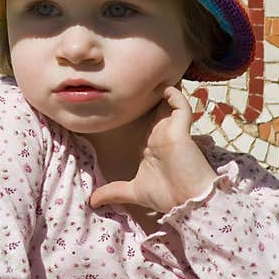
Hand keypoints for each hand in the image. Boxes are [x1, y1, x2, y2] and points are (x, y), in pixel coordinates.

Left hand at [89, 85, 217, 214]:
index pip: (142, 121)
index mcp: (151, 144)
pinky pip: (181, 105)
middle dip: (145, 94)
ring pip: (168, 101)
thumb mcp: (134, 192)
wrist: (186, 202)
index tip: (116, 98)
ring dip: (161, 90)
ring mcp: (171, 130)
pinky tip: (165, 89)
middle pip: (154, 107)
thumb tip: (92, 202)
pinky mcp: (182, 129)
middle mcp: (160, 133)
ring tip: (147, 76)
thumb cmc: (167, 195)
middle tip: (130, 79)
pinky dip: (175, 95)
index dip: (132, 109)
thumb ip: (113, 192)